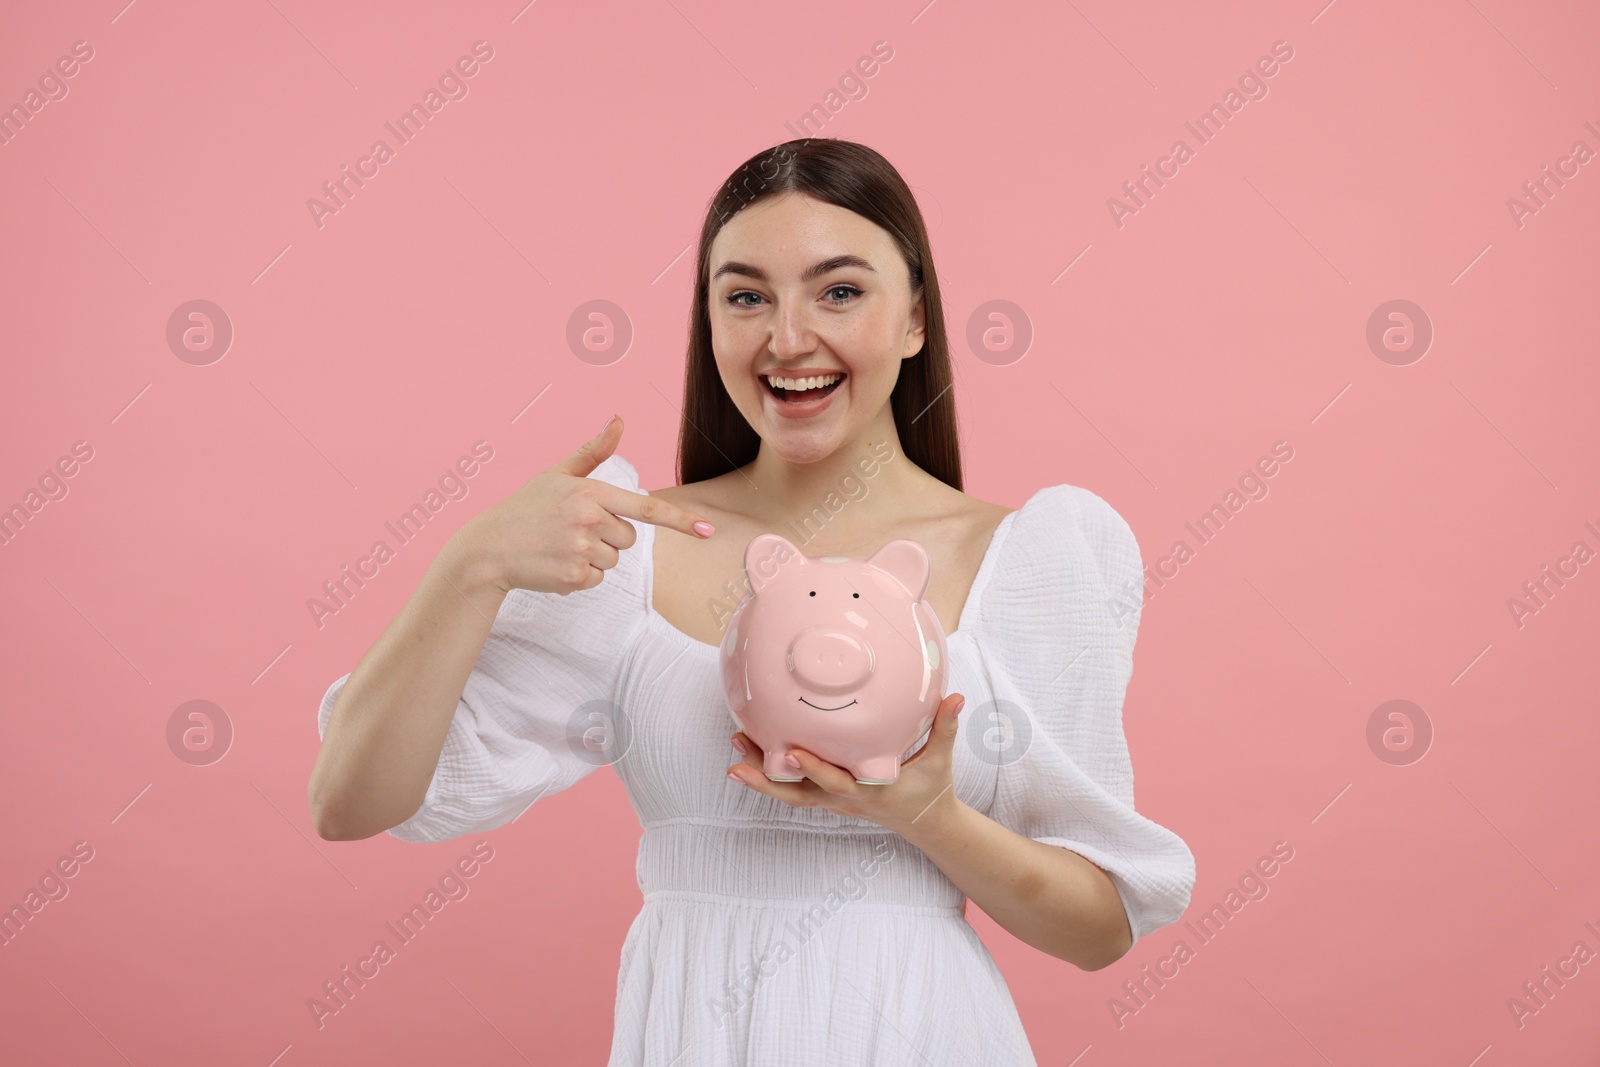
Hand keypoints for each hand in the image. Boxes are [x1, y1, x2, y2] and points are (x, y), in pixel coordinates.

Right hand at [446, 415, 716, 595]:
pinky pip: (597, 580)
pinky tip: (554, 564)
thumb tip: (619, 419)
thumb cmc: (525, 508)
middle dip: (608, 537)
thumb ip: (593, 451)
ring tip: (559, 547)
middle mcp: (589, 520)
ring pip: (613, 560)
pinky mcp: (573, 576)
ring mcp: (581, 550)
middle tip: (571, 530)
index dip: (680, 520)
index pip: (645, 508)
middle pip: (629, 538)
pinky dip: (579, 577)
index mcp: (590, 492)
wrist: (487, 549)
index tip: (707, 530)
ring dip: (593, 557)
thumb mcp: (557, 474)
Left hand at [726, 693, 967, 837]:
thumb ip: (945, 727)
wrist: (928, 824)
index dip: (812, 770)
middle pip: (797, 795)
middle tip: (736, 759)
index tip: (789, 752)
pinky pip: (794, 791)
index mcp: (870, 790)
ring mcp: (834, 803)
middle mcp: (846, 800)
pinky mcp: (828, 800)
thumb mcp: (941, 759)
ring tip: (734, 750)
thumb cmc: (933, 788)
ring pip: (789, 795)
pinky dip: (771, 777)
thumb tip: (956, 697)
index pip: (836, 782)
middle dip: (766, 780)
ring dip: (760, 776)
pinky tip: (750, 756)